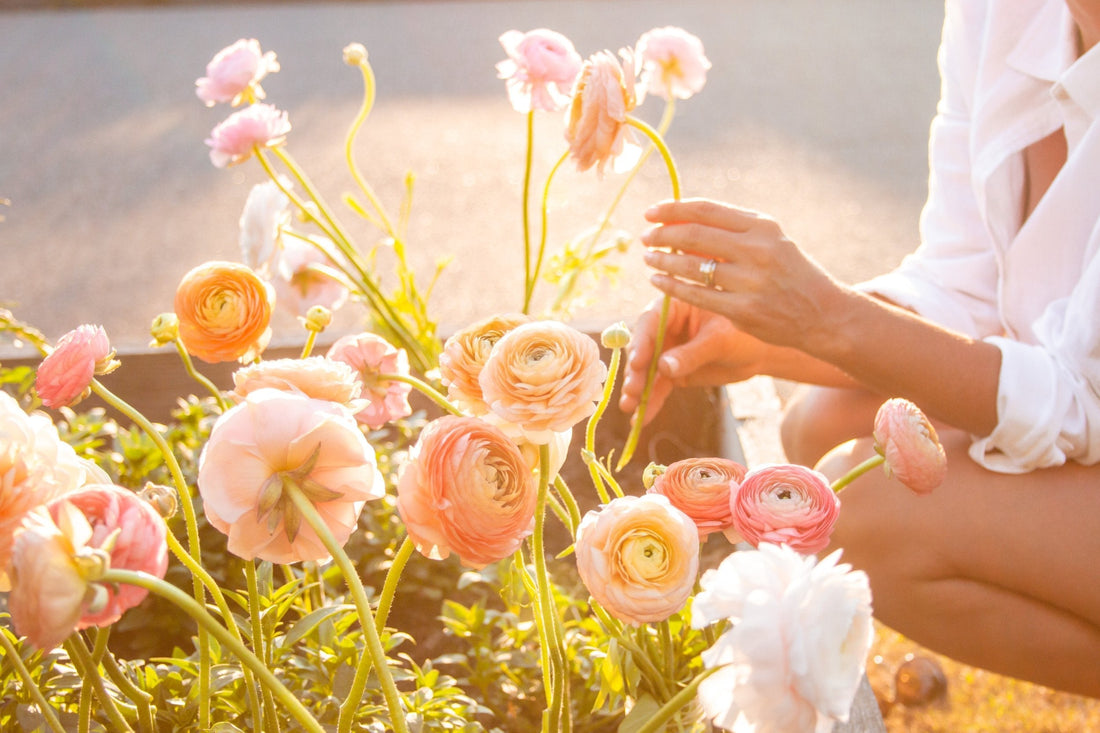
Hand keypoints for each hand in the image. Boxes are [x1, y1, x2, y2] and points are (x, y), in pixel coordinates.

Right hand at [619, 296, 765, 420]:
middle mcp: (664, 328)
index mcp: (674, 308)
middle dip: (636, 372)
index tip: (637, 363)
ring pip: (646, 372)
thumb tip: (663, 368)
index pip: (649, 321)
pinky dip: (650, 403)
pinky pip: (658, 388)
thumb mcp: (720, 341)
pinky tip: (640, 419)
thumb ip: (692, 354)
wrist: (757, 354)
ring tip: (630, 408)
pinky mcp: (672, 373)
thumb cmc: (743, 335)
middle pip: (642, 349)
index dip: (640, 342)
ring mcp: (666, 352)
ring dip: (637, 390)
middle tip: (632, 391)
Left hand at [639, 198, 846, 352]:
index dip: (673, 209)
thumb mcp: (770, 240)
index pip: (706, 210)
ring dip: (662, 261)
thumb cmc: (789, 273)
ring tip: (648, 258)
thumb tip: (682, 217)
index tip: (651, 212)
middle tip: (645, 237)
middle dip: (662, 234)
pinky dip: (671, 287)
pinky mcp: (744, 310)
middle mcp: (757, 250)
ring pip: (692, 267)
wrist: (823, 313)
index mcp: (762, 226)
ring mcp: (751, 282)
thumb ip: (733, 229)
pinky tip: (658, 282)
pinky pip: (696, 296)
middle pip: (694, 235)